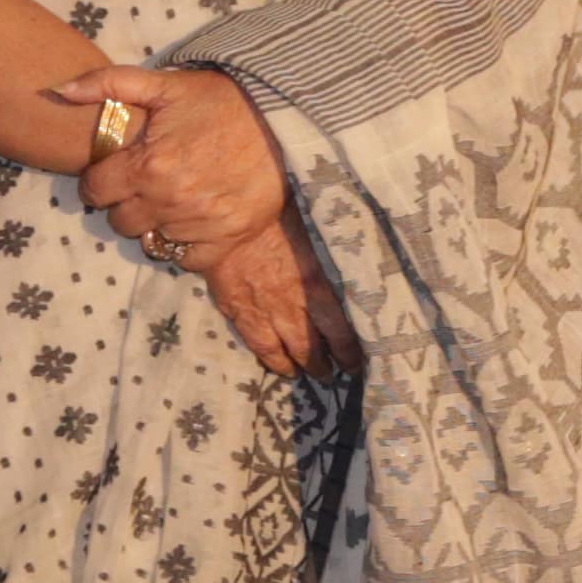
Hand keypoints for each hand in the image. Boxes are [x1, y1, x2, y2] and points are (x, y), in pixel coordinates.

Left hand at [58, 64, 294, 269]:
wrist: (283, 119)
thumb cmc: (221, 100)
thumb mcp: (164, 84)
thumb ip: (109, 85)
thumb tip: (58, 90)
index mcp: (148, 165)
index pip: (95, 192)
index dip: (99, 181)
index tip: (115, 172)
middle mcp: (170, 200)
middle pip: (120, 222)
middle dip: (125, 203)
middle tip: (144, 183)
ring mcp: (199, 224)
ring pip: (151, 240)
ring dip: (156, 222)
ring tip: (172, 196)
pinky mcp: (227, 239)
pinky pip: (186, 257)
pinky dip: (185, 243)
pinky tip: (193, 217)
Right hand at [188, 219, 355, 379]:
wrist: (224, 214)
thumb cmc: (274, 207)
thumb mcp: (314, 222)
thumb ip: (332, 241)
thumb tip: (356, 237)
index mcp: (315, 285)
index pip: (339, 331)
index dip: (349, 352)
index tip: (357, 362)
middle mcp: (289, 306)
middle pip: (310, 348)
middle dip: (322, 365)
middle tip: (331, 375)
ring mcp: (259, 310)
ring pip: (280, 351)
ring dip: (294, 366)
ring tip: (301, 374)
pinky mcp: (234, 307)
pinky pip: (252, 340)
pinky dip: (265, 355)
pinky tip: (270, 359)